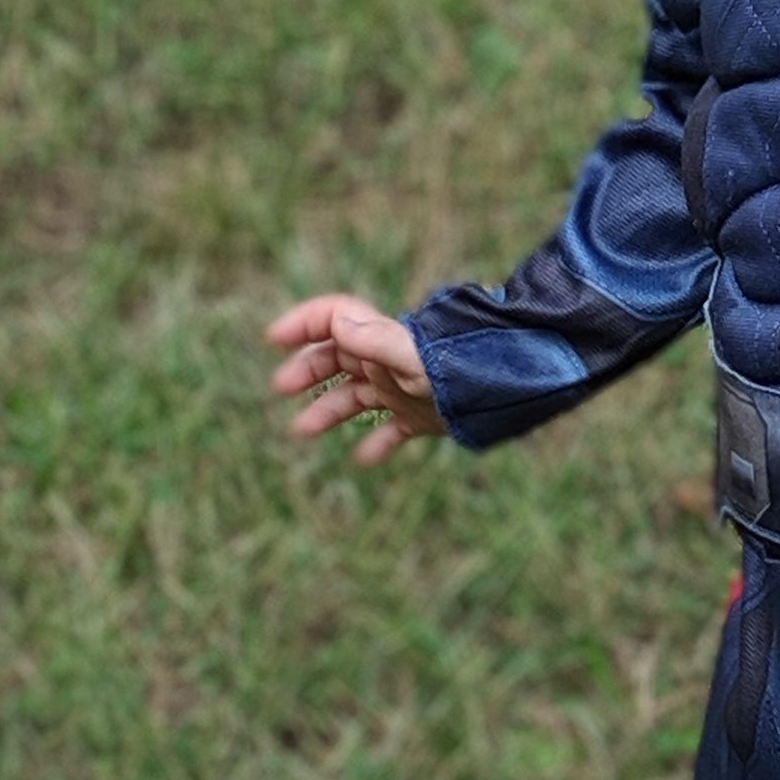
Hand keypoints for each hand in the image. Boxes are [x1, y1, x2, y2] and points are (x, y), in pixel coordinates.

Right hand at [265, 292, 443, 467]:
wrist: (506, 392)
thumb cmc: (459, 369)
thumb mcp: (413, 357)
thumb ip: (378, 341)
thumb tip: (339, 326)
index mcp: (381, 339)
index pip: (333, 319)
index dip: (303, 323)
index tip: (273, 339)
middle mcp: (388, 361)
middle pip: (337, 358)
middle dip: (308, 370)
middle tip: (281, 388)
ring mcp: (403, 390)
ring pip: (356, 397)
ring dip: (328, 411)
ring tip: (301, 431)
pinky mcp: (421, 417)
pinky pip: (392, 431)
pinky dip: (376, 444)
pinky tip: (362, 460)